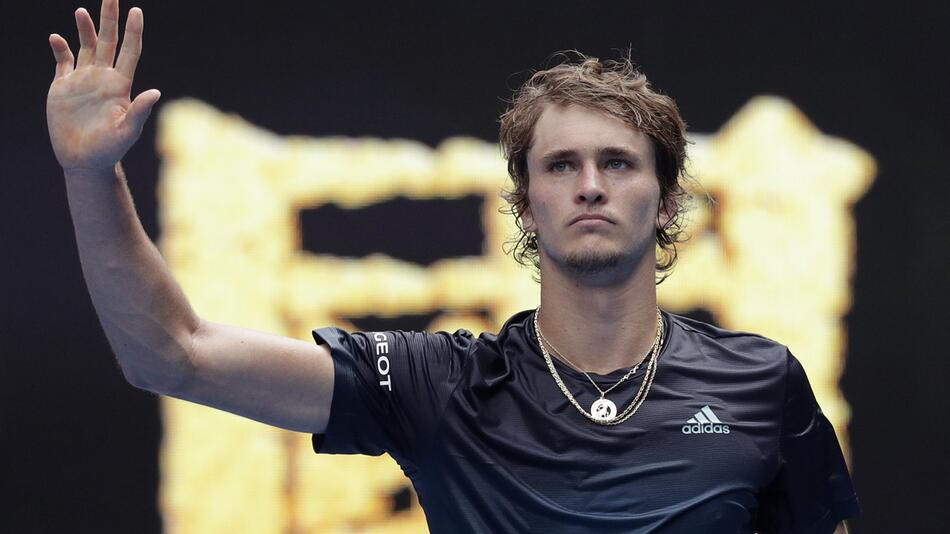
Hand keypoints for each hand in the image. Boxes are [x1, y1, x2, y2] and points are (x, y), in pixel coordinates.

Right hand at [47, 0, 159, 172]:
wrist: (84, 160)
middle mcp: (103, 78)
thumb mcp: (127, 131)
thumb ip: (139, 112)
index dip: (134, 31)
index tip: (136, 11)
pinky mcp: (63, 87)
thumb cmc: (109, 150)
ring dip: (84, 29)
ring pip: (85, 47)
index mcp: (120, 85)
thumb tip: (155, 92)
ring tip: (82, 11)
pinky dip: (60, 48)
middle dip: (109, 19)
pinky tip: (56, 37)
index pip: (130, 51)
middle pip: (108, 41)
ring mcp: (83, 80)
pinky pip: (63, 61)